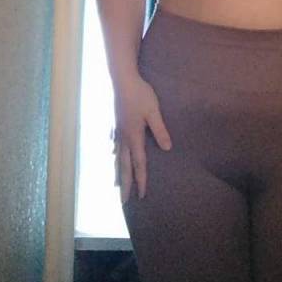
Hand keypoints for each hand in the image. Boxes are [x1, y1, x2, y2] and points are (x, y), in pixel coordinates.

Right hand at [112, 75, 172, 202]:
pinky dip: (115, 153)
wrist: (123, 79)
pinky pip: (115, 143)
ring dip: (117, 171)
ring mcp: (118, 130)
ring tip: (115, 184)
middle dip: (125, 184)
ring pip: (117, 156)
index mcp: (134, 136)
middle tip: (124, 202)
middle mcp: (123, 137)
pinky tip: (113, 153)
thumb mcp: (154, 112)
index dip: (141, 180)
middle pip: (124, 165)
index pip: (138, 164)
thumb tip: (167, 149)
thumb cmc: (140, 94)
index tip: (142, 196)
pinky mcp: (116, 122)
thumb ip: (160, 130)